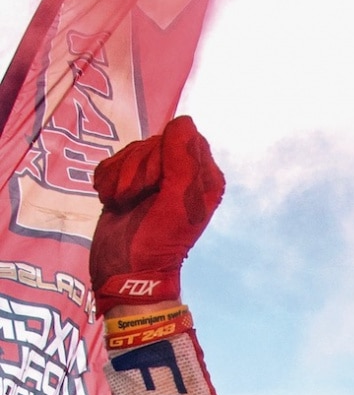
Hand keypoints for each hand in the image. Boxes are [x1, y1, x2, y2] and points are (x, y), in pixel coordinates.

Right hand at [91, 115, 224, 310]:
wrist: (123, 272)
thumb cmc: (154, 242)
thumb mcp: (176, 204)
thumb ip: (184, 162)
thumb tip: (183, 122)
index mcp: (205, 178)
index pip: (182, 136)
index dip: (161, 156)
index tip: (155, 186)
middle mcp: (184, 175)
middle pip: (154, 142)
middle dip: (136, 169)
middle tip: (133, 199)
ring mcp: (156, 177)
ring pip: (132, 150)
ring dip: (120, 177)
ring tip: (121, 203)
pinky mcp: (131, 182)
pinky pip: (114, 160)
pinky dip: (108, 179)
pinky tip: (112, 201)